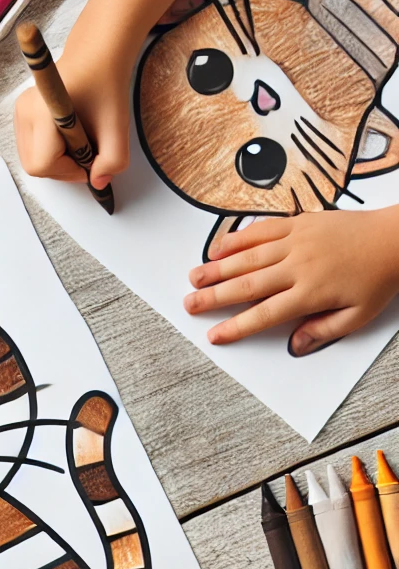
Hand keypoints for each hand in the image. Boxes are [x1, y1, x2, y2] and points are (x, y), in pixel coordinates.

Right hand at [13, 22, 133, 189]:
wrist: (97, 56)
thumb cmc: (106, 86)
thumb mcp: (118, 128)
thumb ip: (113, 161)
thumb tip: (97, 182)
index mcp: (43, 111)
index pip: (43, 164)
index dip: (68, 171)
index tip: (88, 162)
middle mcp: (24, 111)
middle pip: (35, 166)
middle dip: (62, 168)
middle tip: (85, 153)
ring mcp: (19, 112)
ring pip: (31, 160)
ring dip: (57, 161)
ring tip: (77, 142)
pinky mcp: (19, 114)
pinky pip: (31, 149)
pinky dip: (49, 152)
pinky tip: (66, 137)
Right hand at [183, 206, 398, 353]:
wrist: (396, 237)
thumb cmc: (378, 276)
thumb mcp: (357, 316)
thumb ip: (322, 331)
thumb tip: (294, 346)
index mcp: (311, 293)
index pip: (264, 314)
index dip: (235, 326)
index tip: (214, 334)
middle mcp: (298, 266)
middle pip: (246, 285)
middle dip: (213, 296)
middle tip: (189, 304)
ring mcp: (295, 242)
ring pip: (247, 257)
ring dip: (216, 268)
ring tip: (193, 278)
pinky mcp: (297, 223)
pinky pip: (260, 230)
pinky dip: (237, 238)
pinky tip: (218, 248)